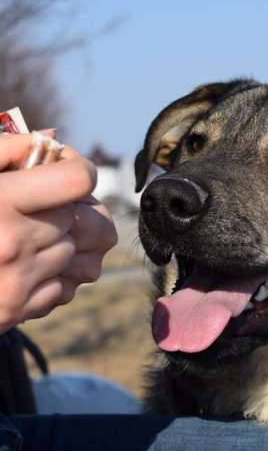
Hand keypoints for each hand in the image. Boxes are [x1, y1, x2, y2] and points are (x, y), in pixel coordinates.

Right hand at [0, 134, 117, 331]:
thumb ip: (4, 151)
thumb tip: (51, 141)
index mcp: (1, 202)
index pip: (77, 180)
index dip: (77, 169)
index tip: (62, 169)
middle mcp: (14, 243)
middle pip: (77, 216)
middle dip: (61, 206)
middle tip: (36, 204)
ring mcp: (19, 281)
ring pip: (75, 251)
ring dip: (57, 241)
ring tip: (24, 236)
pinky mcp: (19, 310)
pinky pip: (63, 286)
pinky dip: (50, 275)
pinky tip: (20, 265)